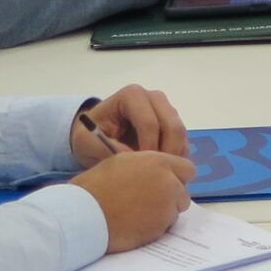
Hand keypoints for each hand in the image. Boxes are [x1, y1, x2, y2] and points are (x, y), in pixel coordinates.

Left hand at [71, 84, 187, 162]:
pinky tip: (160, 167)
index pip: (149, 122)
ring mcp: (166, 108)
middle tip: (155, 174)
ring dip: (173, 155)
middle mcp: (153, 98)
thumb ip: (106, 148)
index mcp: (132, 96)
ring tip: (156, 172)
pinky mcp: (172, 122)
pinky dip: (176, 155)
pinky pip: (183, 140)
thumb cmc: (90, 135)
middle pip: (172, 126)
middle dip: (166, 152)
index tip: (140, 168)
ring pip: (180, 133)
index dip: (148, 147)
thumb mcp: (87, 142)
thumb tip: (134, 159)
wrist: (94, 133)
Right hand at [71, 149, 196, 251]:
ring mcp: (167, 207)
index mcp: (159, 162)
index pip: (187, 168)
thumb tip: (156, 172)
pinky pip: (165, 227)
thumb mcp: (121, 163)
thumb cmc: (95, 187)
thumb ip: (146, 166)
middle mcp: (169, 183)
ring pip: (175, 211)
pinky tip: (134, 225)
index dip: (176, 177)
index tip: (166, 183)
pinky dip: (154, 227)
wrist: (84, 215)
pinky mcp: (161, 227)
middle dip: (171, 197)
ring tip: (138, 214)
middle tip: (149, 202)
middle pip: (183, 192)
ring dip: (163, 213)